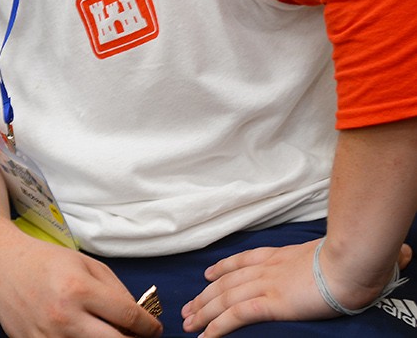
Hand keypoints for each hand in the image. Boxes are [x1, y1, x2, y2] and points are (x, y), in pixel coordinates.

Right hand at [0, 233, 162, 336]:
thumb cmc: (43, 260)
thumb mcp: (85, 263)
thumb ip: (116, 290)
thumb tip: (138, 319)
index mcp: (80, 290)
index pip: (129, 318)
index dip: (149, 326)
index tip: (152, 328)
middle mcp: (65, 317)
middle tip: (136, 337)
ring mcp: (48, 336)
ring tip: (105, 331)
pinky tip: (82, 334)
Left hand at [182, 239, 410, 335]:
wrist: (352, 261)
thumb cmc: (356, 257)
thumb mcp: (348, 253)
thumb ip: (351, 258)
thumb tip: (399, 253)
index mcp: (282, 255)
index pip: (244, 260)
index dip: (223, 268)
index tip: (208, 274)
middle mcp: (268, 268)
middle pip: (226, 281)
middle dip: (204, 295)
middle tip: (187, 307)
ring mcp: (267, 285)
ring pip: (224, 298)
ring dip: (203, 311)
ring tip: (188, 323)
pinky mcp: (270, 303)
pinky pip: (235, 316)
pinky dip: (216, 326)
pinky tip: (204, 336)